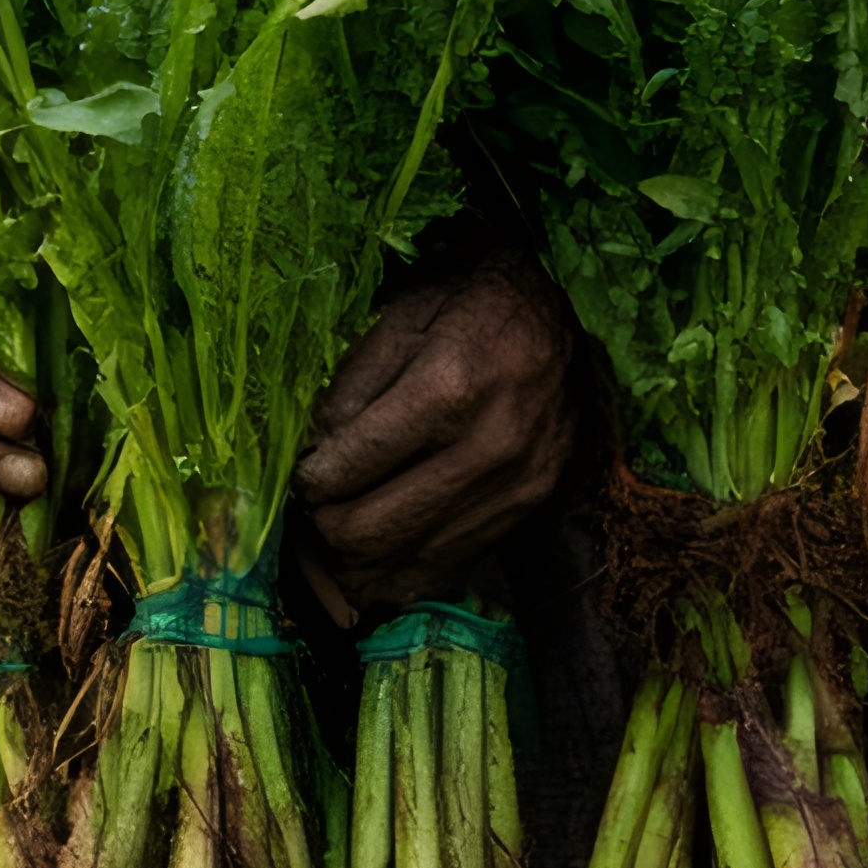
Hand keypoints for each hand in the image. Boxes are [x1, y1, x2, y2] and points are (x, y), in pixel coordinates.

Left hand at [295, 255, 574, 617]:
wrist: (568, 313)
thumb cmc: (474, 302)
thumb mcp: (402, 316)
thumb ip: (352, 387)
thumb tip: (316, 452)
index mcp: (448, 390)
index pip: (352, 467)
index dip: (309, 481)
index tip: (299, 476)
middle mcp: (487, 449)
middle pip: (374, 530)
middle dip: (325, 527)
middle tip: (312, 507)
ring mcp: (514, 487)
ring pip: (410, 560)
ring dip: (361, 557)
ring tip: (340, 526)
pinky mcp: (529, 508)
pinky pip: (452, 563)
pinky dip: (407, 565)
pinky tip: (383, 546)